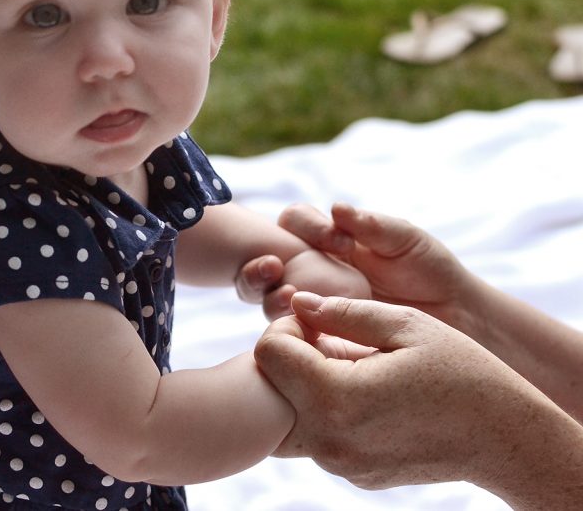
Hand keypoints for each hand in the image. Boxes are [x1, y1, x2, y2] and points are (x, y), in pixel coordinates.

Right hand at [237, 203, 469, 323]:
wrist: (456, 320)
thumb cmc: (431, 271)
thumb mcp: (406, 241)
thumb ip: (372, 225)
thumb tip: (336, 209)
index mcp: (329, 240)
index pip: (294, 222)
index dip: (304, 226)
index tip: (338, 242)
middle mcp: (312, 269)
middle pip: (266, 262)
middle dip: (262, 264)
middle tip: (276, 268)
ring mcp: (313, 306)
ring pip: (269, 298)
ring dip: (271, 296)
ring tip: (290, 301)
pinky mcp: (320, 338)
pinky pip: (291, 335)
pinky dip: (289, 331)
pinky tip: (305, 333)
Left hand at [253, 292, 548, 490]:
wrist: (506, 437)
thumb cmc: (461, 372)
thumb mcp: (404, 325)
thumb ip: (342, 311)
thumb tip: (296, 299)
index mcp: (336, 398)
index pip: (269, 351)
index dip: (289, 325)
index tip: (321, 321)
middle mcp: (329, 440)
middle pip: (271, 385)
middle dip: (290, 355)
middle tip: (331, 341)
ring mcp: (339, 463)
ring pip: (289, 412)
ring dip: (306, 383)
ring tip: (352, 365)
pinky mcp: (352, 474)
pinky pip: (317, 434)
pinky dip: (326, 409)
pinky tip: (366, 392)